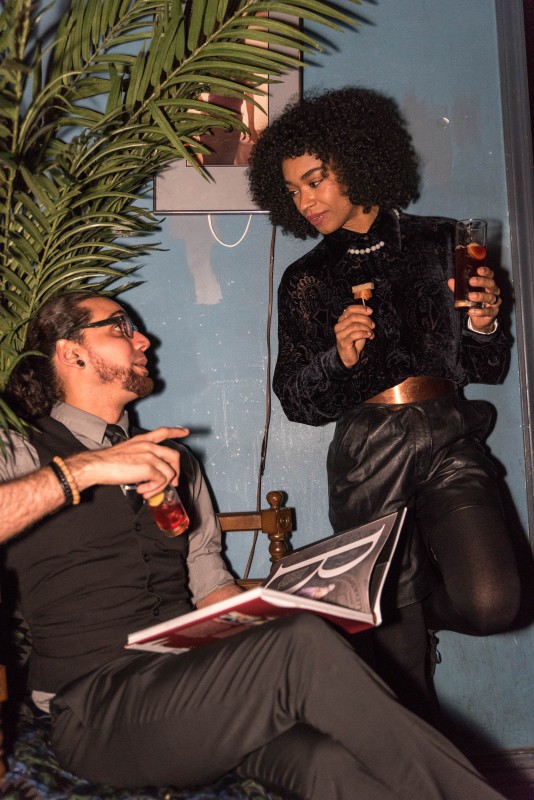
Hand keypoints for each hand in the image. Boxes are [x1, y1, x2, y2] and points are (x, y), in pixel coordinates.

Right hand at [67, 427, 189, 497]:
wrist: (97, 465)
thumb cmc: (107, 462)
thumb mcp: (127, 452)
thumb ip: (141, 457)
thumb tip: (149, 472)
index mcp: (142, 440)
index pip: (163, 432)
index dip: (176, 431)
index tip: (186, 432)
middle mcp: (149, 445)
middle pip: (174, 456)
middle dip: (176, 471)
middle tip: (173, 482)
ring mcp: (150, 456)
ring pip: (169, 473)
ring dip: (161, 486)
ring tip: (148, 491)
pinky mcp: (149, 468)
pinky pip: (161, 481)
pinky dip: (154, 489)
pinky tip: (143, 490)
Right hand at [334, 305, 374, 367]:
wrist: (349, 356)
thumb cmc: (354, 342)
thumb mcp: (359, 328)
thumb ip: (361, 320)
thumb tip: (369, 313)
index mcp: (342, 320)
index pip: (350, 309)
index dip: (361, 309)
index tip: (371, 311)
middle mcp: (339, 326)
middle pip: (353, 317)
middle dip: (366, 320)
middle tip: (373, 325)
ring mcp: (340, 334)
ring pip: (355, 326)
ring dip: (366, 328)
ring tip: (371, 333)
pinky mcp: (343, 342)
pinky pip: (355, 335)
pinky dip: (364, 334)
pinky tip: (369, 336)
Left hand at [448, 266, 500, 332]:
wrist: (479, 319)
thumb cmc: (475, 302)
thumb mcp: (466, 294)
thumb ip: (459, 288)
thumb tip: (451, 281)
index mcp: (488, 284)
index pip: (490, 275)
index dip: (486, 272)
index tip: (478, 270)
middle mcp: (493, 291)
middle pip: (491, 284)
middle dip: (482, 282)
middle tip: (471, 281)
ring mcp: (494, 302)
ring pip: (491, 297)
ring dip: (481, 296)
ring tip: (471, 296)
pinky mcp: (493, 312)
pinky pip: (488, 311)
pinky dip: (480, 311)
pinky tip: (471, 311)